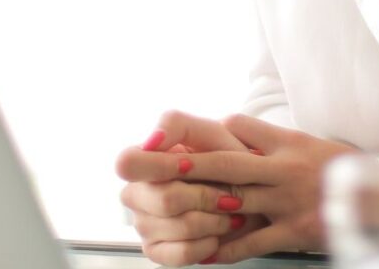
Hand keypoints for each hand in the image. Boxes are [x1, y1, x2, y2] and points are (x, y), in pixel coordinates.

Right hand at [115, 111, 265, 265]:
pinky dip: (208, 244)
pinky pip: (181, 253)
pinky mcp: (156, 250)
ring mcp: (143, 224)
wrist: (251, 195)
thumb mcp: (211, 132)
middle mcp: (136, 193)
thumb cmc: (228, 159)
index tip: (190, 166)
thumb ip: (177, 125)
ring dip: (214, 221)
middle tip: (228, 194)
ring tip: (230, 213)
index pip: (127, 164)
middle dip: (204, 197)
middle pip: (162, 200)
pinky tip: (217, 233)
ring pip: (177, 227)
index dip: (159, 167)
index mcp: (141, 159)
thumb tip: (151, 141)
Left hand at [168, 113, 359, 262]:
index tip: (174, 136)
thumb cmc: (346, 172)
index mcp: (287, 143)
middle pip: (224, 161)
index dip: (209, 131)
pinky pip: (253, 241)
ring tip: (161, 207)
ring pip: (232, 200)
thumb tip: (238, 130)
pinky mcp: (294, 231)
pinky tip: (204, 255)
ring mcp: (287, 200)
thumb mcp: (312, 144)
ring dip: (195, 205)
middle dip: (184, 163)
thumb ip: (276, 141)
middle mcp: (282, 168)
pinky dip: (226, 249)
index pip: (240, 127)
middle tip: (147, 162)